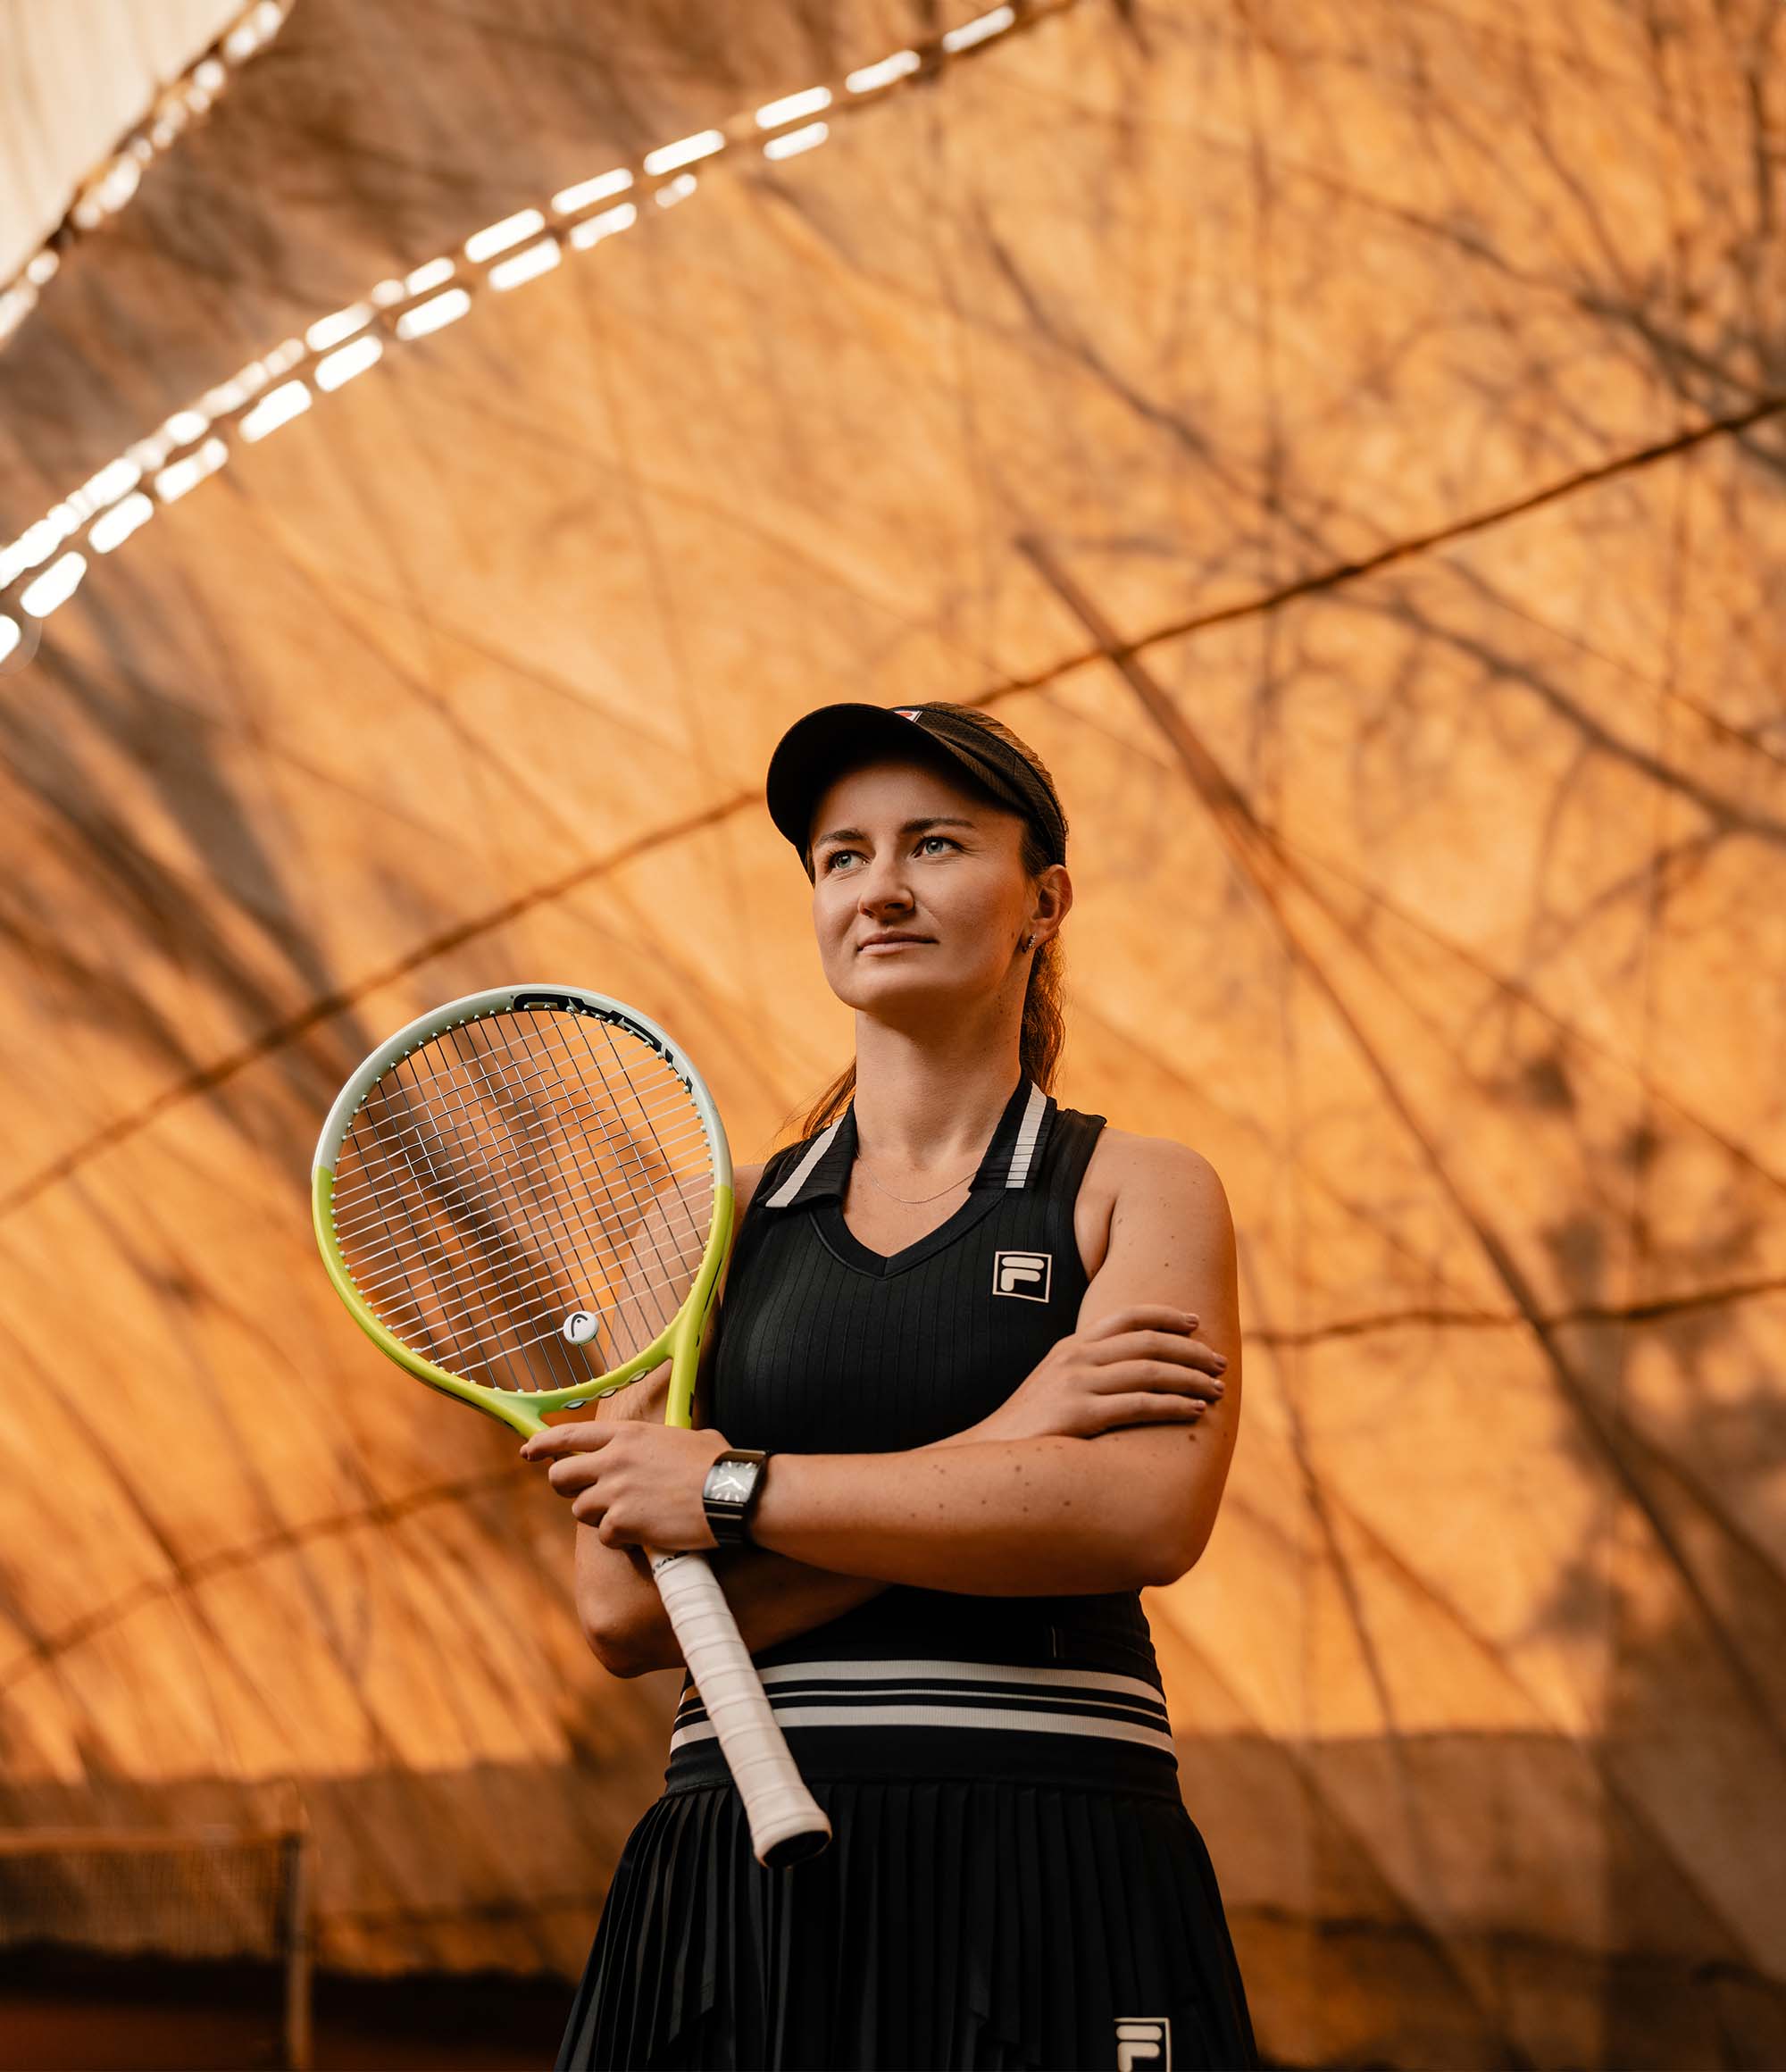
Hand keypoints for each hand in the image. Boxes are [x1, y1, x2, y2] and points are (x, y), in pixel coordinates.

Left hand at [520, 1421, 730, 1549]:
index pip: (568, 1436)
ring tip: (632, 1518)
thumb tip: (658, 1450)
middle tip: (588, 1496)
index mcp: (626, 1434)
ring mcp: (615, 1492)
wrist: (732, 1493)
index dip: (543, 1444)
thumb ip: (653, 1443)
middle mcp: (613, 1460)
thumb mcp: (680, 1437)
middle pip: (560, 1477)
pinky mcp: (623, 1523)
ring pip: (581, 1511)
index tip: (528, 1451)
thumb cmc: (716, 1465)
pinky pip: (605, 1537)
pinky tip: (645, 1534)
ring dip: (601, 1518)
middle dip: (569, 1489)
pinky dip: (622, 1540)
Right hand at [966, 1304, 1227, 1443]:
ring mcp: (1076, 1385)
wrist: (988, 1456)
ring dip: (1191, 1378)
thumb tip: (1126, 1375)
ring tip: (1217, 1388)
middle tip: (1219, 1362)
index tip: (1195, 1323)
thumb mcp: (1054, 1386)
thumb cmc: (1029, 1429)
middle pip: (1148, 1342)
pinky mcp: (1080, 1415)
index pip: (1127, 1317)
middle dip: (1191, 1350)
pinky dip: (1174, 1405)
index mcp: (1071, 1346)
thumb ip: (1085, 1372)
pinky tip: (1195, 1410)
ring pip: (1151, 1371)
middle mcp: (1076, 1358)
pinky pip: (1140, 1405)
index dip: (1166, 1315)